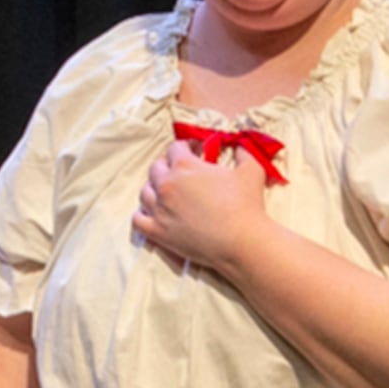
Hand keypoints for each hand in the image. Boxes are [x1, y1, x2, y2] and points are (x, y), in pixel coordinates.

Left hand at [132, 138, 275, 269]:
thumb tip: (240, 145)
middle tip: (182, 173)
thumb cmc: (246, 205)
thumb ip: (244, 152)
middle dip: (168, 166)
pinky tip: (153, 214)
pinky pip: (137, 219)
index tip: (195, 153)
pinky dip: (142, 215)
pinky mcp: (157, 232)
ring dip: (154, 190)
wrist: (241, 242)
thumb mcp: (251, 170)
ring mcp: (159, 210)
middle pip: (155, 168)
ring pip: (145, 192)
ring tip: (167, 194)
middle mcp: (166, 185)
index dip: (186, 148)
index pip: (174, 148)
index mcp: (184, 166)